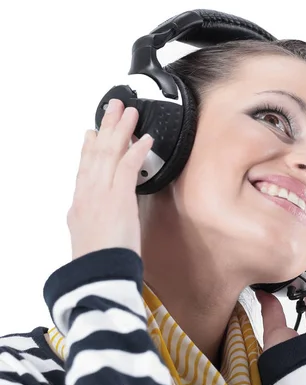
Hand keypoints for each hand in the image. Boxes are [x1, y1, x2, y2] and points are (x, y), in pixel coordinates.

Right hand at [67, 98, 153, 259]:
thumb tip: (95, 213)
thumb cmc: (98, 263)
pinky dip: (136, 151)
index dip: (89, 146)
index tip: (93, 131)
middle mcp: (88, 194)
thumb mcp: (87, 236)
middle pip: (96, 152)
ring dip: (121, 130)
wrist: (97, 276)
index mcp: (80, 203)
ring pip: (110, 153)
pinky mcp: (118, 200)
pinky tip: (146, 138)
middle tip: (113, 107)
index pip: (85, 167)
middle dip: (106, 127)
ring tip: (130, 112)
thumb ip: (90, 219)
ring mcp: (102, 194)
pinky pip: (127, 167)